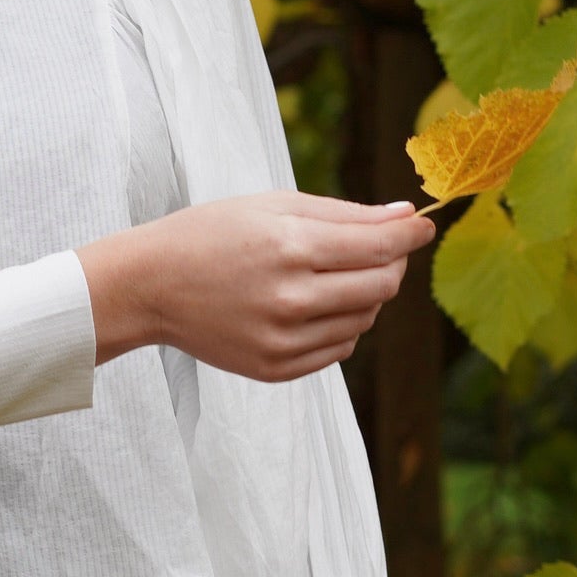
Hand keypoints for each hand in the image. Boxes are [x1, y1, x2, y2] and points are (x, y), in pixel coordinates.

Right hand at [76, 191, 435, 378]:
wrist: (151, 285)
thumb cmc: (212, 233)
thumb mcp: (273, 207)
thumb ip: (344, 213)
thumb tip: (407, 216)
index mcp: (290, 247)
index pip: (380, 247)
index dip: (411, 233)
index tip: (425, 223)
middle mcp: (291, 298)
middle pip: (381, 286)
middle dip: (392, 263)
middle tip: (378, 248)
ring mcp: (284, 340)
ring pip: (364, 320)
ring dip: (363, 295)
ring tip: (329, 275)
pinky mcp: (277, 369)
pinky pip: (340, 349)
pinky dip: (341, 325)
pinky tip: (311, 304)